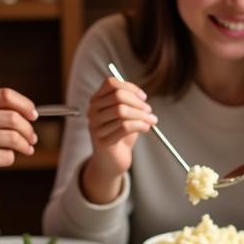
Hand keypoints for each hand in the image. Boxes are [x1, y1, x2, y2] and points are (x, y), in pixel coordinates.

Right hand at [0, 89, 37, 197]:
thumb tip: (29, 114)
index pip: (6, 95)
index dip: (25, 105)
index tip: (34, 115)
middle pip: (14, 118)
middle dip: (28, 129)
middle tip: (33, 138)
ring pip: (14, 138)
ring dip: (25, 145)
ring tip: (27, 149)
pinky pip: (7, 156)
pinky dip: (10, 158)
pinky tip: (2, 159)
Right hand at [79, 76, 156, 203]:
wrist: (113, 159)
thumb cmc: (120, 134)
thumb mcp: (125, 114)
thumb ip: (130, 102)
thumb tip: (142, 98)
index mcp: (97, 100)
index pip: (111, 83)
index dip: (130, 88)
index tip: (143, 97)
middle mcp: (92, 111)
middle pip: (118, 96)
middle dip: (138, 102)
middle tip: (149, 111)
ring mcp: (95, 126)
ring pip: (122, 111)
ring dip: (141, 115)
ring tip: (151, 121)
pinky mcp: (102, 140)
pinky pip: (124, 127)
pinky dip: (140, 125)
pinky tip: (146, 128)